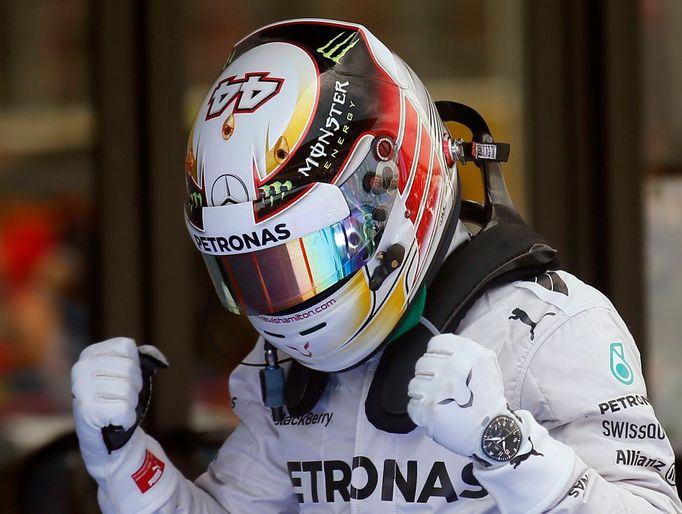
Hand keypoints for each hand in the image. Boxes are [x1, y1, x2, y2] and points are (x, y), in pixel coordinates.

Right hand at [71, 338, 166, 477]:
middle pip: (130, 367)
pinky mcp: (86, 410)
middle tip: (120, 398)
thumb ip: (143, 358)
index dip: (135, 365)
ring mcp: (81, 389)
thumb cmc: (118, 401)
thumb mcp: (129, 373)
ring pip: (128, 388)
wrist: (106, 439)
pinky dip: (127, 418)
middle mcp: (81, 368)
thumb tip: (160, 361)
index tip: (123, 379)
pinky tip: (115, 421)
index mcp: (90, 354)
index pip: (127, 347)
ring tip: (116, 409)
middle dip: (134, 386)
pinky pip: (124, 409)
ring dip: (130, 403)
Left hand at [407, 334, 510, 463]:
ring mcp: (440, 388)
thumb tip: (439, 351)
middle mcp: (454, 367)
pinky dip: (421, 412)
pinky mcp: (429, 408)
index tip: (443, 369)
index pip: (436, 344)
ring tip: (441, 403)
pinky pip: (413, 404)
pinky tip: (436, 415)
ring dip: (424, 394)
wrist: (494, 433)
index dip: (437, 357)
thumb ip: (463, 354)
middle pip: (422, 363)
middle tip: (444, 391)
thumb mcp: (485, 365)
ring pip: (414, 384)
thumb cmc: (487, 401)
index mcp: (469, 353)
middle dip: (430, 377)